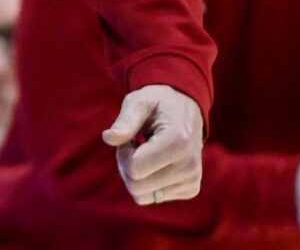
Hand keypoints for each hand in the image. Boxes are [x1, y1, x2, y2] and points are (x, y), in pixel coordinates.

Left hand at [104, 84, 204, 205]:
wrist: (186, 109)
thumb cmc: (158, 103)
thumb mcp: (139, 102)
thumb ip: (124, 121)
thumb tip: (108, 138)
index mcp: (178, 143)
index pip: (135, 168)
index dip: (123, 154)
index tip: (129, 138)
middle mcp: (189, 167)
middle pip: (137, 187)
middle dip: (126, 166)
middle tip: (134, 145)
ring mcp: (191, 180)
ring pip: (144, 196)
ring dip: (136, 176)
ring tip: (145, 153)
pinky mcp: (190, 189)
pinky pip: (154, 197)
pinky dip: (148, 182)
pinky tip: (155, 162)